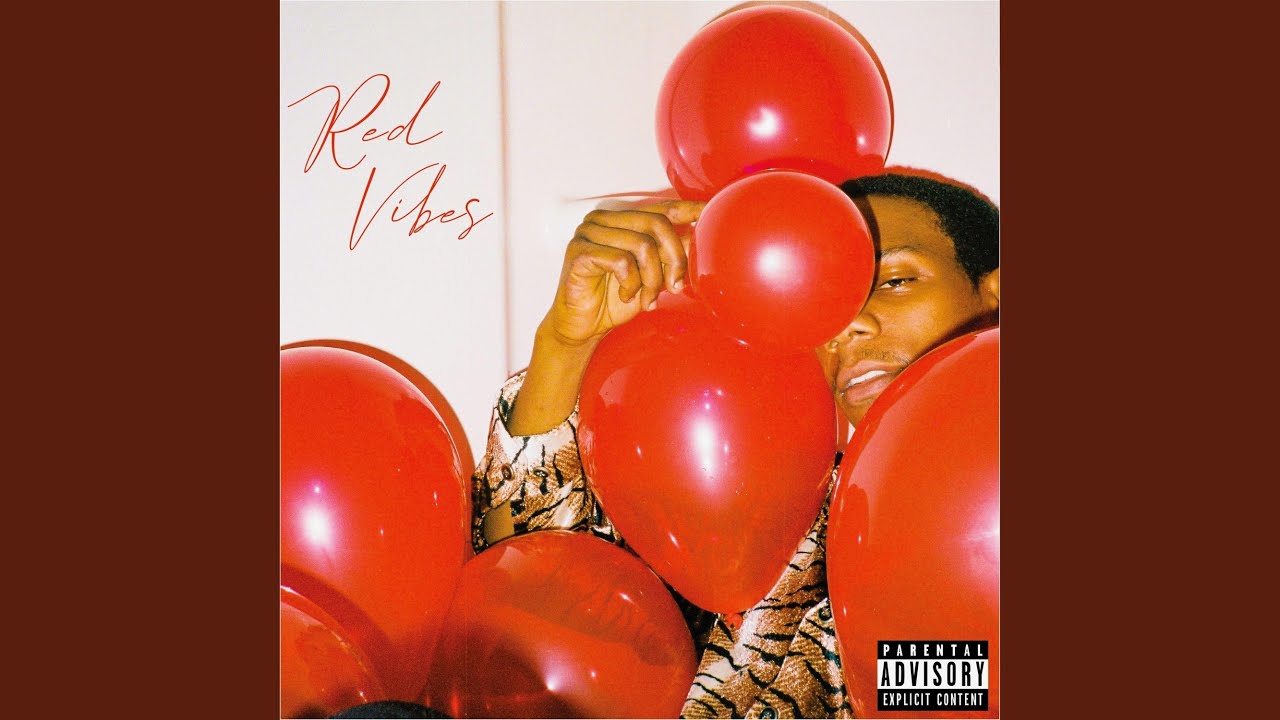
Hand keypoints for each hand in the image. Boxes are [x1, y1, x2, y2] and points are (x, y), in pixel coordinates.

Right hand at [508, 200, 703, 435]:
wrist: (582, 327)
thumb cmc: (614, 300)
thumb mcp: (653, 275)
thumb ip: (671, 255)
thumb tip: (705, 238)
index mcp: (623, 219)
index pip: (663, 208)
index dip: (690, 209)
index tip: (713, 211)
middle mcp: (604, 219)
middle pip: (657, 224)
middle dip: (674, 258)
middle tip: (675, 286)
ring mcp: (589, 232)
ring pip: (642, 245)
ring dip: (652, 279)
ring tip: (647, 298)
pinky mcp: (579, 251)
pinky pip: (621, 262)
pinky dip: (631, 284)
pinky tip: (625, 295)